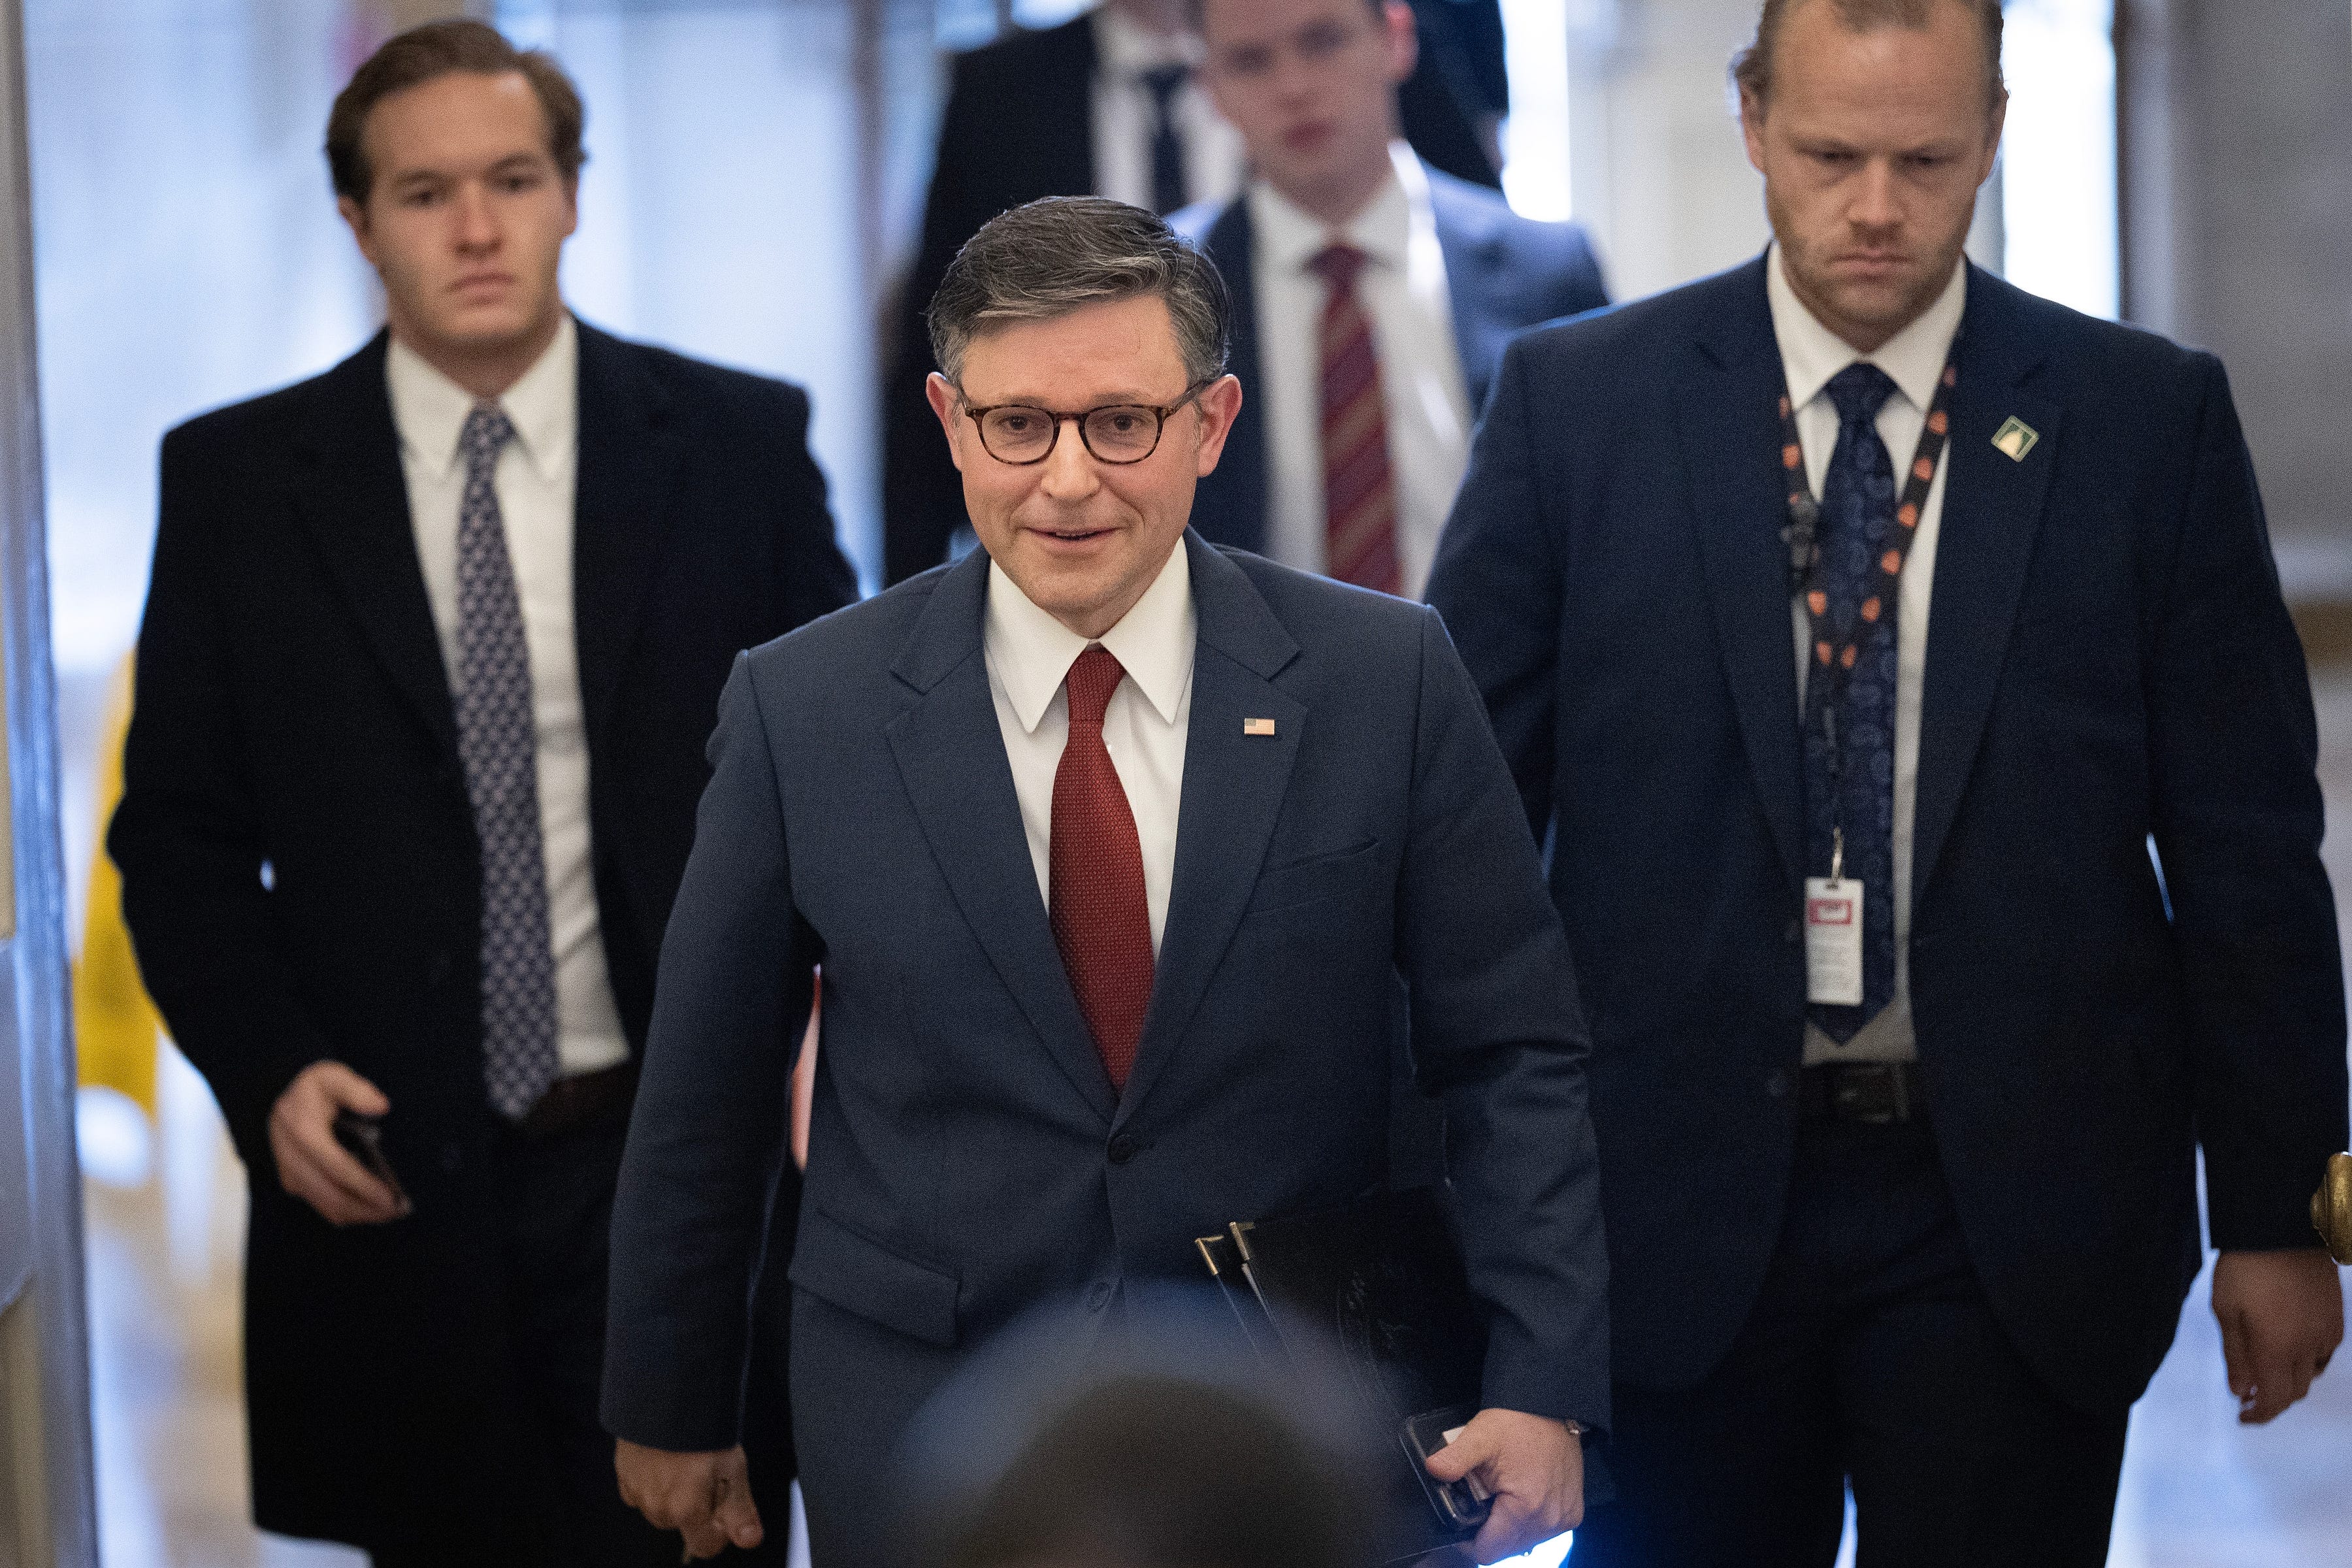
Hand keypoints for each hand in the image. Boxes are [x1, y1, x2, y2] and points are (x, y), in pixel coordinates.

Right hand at [268, 1061, 405, 1225]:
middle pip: (332, 1194)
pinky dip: (348, 1212)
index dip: (363, 1184)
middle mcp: (292, 1158)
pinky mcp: (294, 1184)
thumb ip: (356, 1090)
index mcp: (303, 1131)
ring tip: (392, 1213)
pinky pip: (322, 1205)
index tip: (389, 1197)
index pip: (336, 1166)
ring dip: (360, 1214)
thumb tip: (380, 1106)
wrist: (278, 1100)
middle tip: (400, 1210)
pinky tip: (372, 1209)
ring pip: (327, 1205)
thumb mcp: (332, 1076)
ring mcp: (291, 1174)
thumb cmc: (312, 1089)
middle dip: (366, 1207)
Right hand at [616, 1440, 762, 1559]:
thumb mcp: (733, 1468)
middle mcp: (658, 1508)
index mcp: (686, 1511)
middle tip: (707, 1469)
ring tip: (686, 1457)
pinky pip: (642, 1488)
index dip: (719, 1530)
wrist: (666, 1394)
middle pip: (683, 1523)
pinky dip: (654, 1477)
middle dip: (696, 1505)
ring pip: (662, 1505)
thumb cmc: (702, 1428)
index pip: (704, 1547)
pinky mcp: (623, 1474)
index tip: (725, 1506)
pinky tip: (666, 1455)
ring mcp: (637, 1492)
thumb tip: (749, 1539)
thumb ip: (740, 1511)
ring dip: (673, 1491)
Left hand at [1422, 1407, 1582, 1563]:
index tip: (1464, 1520)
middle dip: (1490, 1529)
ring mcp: (1564, 1519)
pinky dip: (1529, 1520)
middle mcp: (1549, 1521)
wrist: (1551, 1409)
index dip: (1469, 1540)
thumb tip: (1433, 1470)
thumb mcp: (1479, 1437)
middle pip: (1505, 1549)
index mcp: (1525, 1509)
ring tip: (1504, 1493)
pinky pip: (1542, 1531)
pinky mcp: (1572, 1513)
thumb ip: (1454, 1460)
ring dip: (1510, 1526)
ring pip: (1524, 1542)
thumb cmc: (1519, 1423)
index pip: (1488, 1552)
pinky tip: (1521, 1495)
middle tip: (1485, 1497)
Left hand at [2212, 1248, 2343, 1423]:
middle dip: (2272, 1400)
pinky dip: (2307, 1362)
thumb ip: (2236, 1355)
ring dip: (2289, 1381)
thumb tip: (2241, 1390)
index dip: (2259, 1414)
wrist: (2279, 1231)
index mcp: (2277, 1348)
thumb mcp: (2226, 1310)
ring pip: (2312, 1375)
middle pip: (2295, 1392)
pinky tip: (2289, 1350)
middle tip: (2249, 1395)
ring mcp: (2327, 1333)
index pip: (2274, 1399)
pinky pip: (2324, 1354)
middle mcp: (2308, 1347)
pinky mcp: (2336, 1319)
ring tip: (2265, 1370)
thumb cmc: (2246, 1267)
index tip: (2243, 1415)